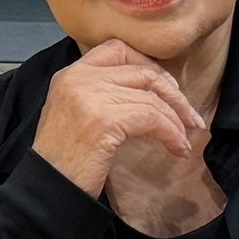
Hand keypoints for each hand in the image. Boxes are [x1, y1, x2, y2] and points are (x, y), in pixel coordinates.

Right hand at [34, 39, 214, 229]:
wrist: (49, 188)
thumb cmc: (64, 160)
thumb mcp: (75, 114)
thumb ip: (100, 94)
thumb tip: (148, 92)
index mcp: (70, 74)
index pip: (117, 50)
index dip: (149, 65)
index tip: (168, 89)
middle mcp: (79, 78)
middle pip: (142, 72)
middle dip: (173, 95)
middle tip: (189, 117)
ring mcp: (91, 97)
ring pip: (152, 97)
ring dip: (175, 120)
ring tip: (184, 139)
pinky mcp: (105, 120)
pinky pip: (152, 119)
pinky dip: (171, 133)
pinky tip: (177, 148)